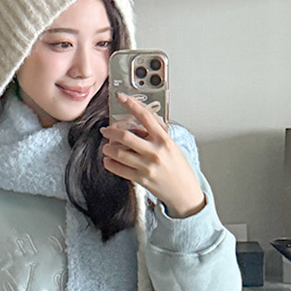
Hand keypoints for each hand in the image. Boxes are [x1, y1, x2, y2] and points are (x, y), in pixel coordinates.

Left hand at [100, 93, 206, 217]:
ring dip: (108, 148)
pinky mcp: (141, 179)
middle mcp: (155, 152)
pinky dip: (110, 163)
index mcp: (164, 141)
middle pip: (125, 136)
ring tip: (106, 146)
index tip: (122, 98)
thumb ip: (156, 135)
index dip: (131, 105)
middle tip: (106, 130)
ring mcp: (147, 167)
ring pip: (118, 153)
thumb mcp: (172, 147)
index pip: (145, 117)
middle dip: (111, 131)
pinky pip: (119, 169)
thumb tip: (137, 123)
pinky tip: (108, 160)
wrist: (184, 192)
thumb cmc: (179, 169)